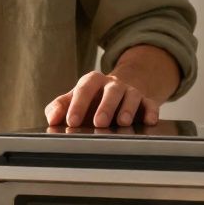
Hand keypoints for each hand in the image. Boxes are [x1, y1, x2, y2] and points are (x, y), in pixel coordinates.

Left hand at [45, 71, 159, 127]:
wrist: (120, 91)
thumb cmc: (92, 99)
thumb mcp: (74, 99)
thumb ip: (60, 106)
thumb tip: (52, 119)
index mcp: (92, 81)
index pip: (84, 89)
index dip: (78, 105)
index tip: (72, 121)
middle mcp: (113, 84)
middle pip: (111, 91)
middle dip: (105, 106)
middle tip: (99, 122)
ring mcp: (131, 92)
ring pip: (131, 97)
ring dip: (127, 109)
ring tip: (122, 123)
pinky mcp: (146, 101)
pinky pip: (150, 104)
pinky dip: (151, 112)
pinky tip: (149, 121)